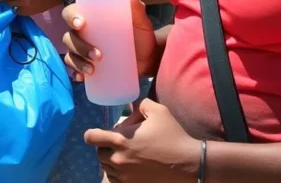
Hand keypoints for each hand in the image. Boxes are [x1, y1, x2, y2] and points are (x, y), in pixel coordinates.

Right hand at [62, 0, 156, 82]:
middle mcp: (82, 33)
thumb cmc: (142, 36)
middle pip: (69, 36)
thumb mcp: (140, 23)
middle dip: (79, 46)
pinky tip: (81, 78)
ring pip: (70, 53)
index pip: (71, 13)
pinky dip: (75, 73)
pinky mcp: (87, 65)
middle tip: (98, 55)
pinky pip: (74, 68)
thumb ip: (137, 10)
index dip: (71, 17)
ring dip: (78, 61)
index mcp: (90, 17)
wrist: (148, 59)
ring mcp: (82, 50)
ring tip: (92, 70)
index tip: (81, 24)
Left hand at [84, 99, 200, 182]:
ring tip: (129, 156)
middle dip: (106, 147)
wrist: (189, 165)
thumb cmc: (174, 136)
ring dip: (113, 161)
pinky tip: (132, 168)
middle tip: (121, 145)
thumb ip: (141, 104)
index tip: (101, 134)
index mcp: (121, 139)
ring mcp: (124, 175)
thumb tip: (132, 107)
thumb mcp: (159, 111)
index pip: (91, 137)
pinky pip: (115, 180)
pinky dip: (119, 174)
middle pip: (99, 153)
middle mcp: (118, 159)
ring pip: (107, 167)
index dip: (93, 135)